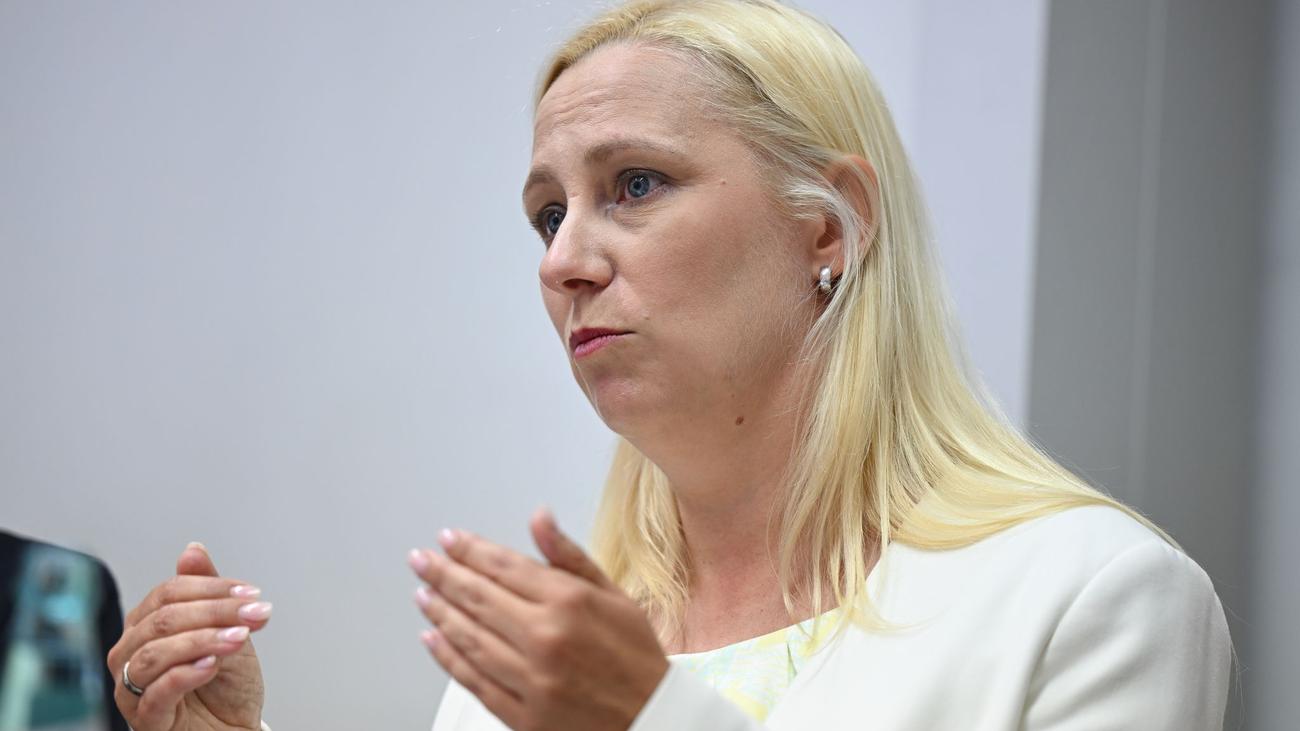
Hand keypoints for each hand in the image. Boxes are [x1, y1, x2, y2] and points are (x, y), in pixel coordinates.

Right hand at [107, 543, 270, 730]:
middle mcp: (132, 651)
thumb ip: (208, 592)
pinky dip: (186, 674)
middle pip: (163, 618)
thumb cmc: (225, 683)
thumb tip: (192, 550)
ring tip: (238, 638)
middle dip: (215, 612)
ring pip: (156, 652)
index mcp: (147, 624)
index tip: (252, 594)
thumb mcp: (226, 629)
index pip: (169, 593)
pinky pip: (155, 691)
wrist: (234, 728)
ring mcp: (132, 686)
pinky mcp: (144, 718)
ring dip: (203, 640)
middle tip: (254, 615)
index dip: (213, 588)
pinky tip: (212, 665)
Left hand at [409, 508, 668, 730]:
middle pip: (477, 597)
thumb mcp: (614, 594)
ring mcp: (531, 678)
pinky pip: (473, 680)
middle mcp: (545, 637)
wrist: (653, 719)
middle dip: (443, 574)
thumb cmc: (636, 657)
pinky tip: (432, 639)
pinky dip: (447, 658)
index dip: (469, 550)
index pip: (503, 566)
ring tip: (423, 594)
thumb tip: (540, 519)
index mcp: (569, 602)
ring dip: (439, 612)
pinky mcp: (523, 713)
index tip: (448, 539)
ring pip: (469, 637)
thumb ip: (569, 556)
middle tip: (421, 560)